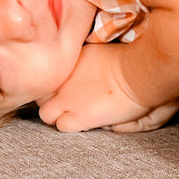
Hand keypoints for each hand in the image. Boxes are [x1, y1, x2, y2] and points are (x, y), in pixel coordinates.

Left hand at [36, 42, 175, 132]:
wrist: (138, 73)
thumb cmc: (127, 60)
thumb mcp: (95, 51)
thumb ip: (81, 60)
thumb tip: (80, 65)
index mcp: (66, 62)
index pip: (46, 77)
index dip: (53, 85)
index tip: (62, 89)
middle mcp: (61, 80)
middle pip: (40, 94)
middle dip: (50, 99)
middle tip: (65, 103)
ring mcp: (67, 99)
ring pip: (46, 114)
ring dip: (58, 115)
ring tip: (73, 115)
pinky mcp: (79, 116)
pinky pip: (61, 126)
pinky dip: (71, 126)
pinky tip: (84, 122)